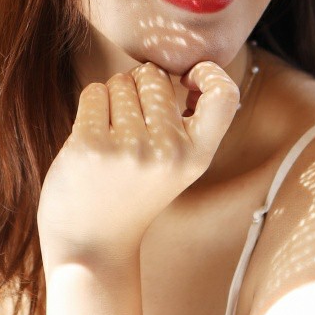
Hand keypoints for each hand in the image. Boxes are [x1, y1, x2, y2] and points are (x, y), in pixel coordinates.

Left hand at [37, 60, 240, 266]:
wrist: (90, 245)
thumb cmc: (132, 194)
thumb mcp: (175, 167)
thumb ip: (183, 123)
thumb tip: (172, 69)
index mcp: (196, 157)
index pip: (225, 95)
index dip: (209, 74)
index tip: (187, 80)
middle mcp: (167, 152)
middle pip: (153, 77)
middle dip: (138, 87)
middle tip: (129, 125)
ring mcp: (128, 149)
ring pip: (120, 82)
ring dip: (112, 99)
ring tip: (110, 138)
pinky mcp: (90, 147)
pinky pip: (93, 93)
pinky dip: (90, 106)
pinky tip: (91, 138)